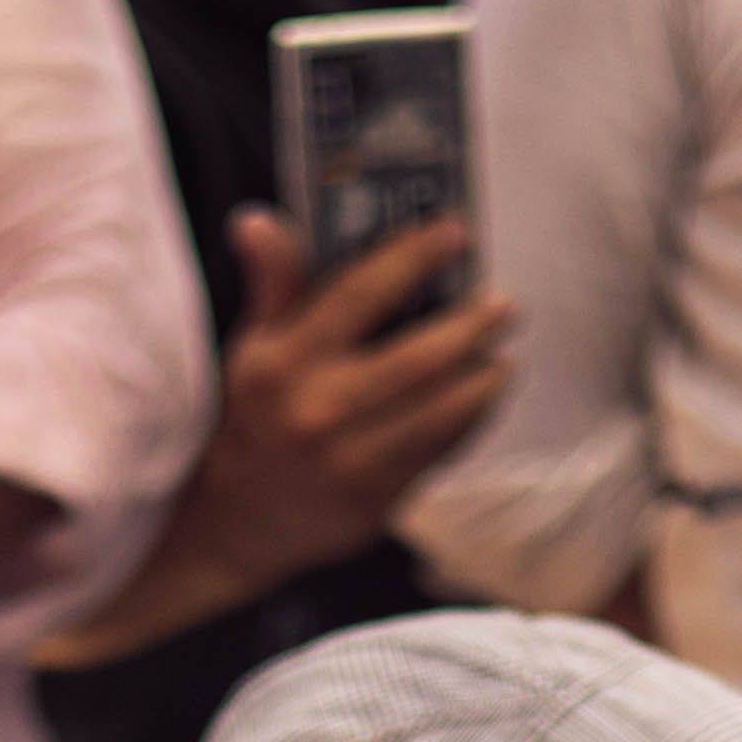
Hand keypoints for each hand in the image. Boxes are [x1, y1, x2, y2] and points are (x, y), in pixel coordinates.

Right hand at [195, 208, 517, 583]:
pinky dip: (471, 418)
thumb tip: (256, 219)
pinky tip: (481, 396)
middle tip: (502, 305)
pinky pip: (440, 450)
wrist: (238, 521)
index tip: (454, 233)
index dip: (414, 257)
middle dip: (472, 326)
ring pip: (441, 409)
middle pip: (419, 358)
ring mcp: (349, 461)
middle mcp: (317, 410)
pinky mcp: (376, 499)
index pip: (360, 294)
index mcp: (284, 362)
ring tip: (500, 355)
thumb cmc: (255, 417)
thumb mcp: (253, 346)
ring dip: (484, 377)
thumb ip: (273, 281)